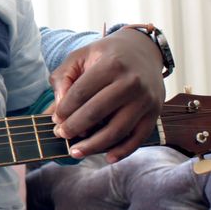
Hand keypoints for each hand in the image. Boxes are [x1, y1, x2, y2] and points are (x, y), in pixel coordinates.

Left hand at [49, 28, 165, 162]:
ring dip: (93, 146)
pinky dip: (123, 151)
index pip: (81, 93)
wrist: (143, 51)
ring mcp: (146, 100)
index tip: (55, 119)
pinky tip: (107, 158)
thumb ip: (63, 77)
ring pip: (117, 130)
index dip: (64, 109)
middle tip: (60, 135)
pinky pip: (138, 138)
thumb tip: (58, 107)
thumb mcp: (80, 56)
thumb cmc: (106, 56)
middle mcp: (131, 83)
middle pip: (96, 112)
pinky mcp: (155, 114)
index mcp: (111, 65)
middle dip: (74, 127)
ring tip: (75, 152)